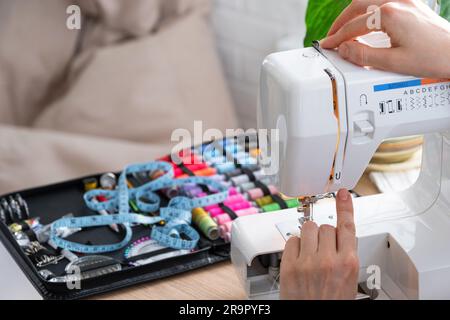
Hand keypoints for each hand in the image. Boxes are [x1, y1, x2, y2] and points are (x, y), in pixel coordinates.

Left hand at [280, 189, 358, 299]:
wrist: (312, 319)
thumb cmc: (330, 303)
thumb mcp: (348, 281)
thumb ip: (345, 257)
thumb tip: (339, 240)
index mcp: (348, 263)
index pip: (348, 226)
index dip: (345, 206)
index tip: (342, 193)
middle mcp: (328, 260)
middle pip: (325, 226)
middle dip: (324, 235)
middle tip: (322, 249)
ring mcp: (307, 261)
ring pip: (308, 229)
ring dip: (309, 237)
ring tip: (310, 253)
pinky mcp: (289, 265)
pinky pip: (292, 240)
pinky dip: (295, 245)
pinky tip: (298, 258)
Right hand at [321, 0, 449, 77]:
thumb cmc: (434, 57)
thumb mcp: (393, 62)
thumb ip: (364, 56)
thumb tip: (345, 50)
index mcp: (390, 15)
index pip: (354, 26)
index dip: (337, 38)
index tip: (328, 45)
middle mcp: (398, 2)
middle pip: (358, 6)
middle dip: (341, 22)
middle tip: (332, 36)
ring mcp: (406, 1)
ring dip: (353, 13)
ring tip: (345, 27)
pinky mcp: (413, 5)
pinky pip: (382, 0)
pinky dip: (368, 9)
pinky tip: (365, 19)